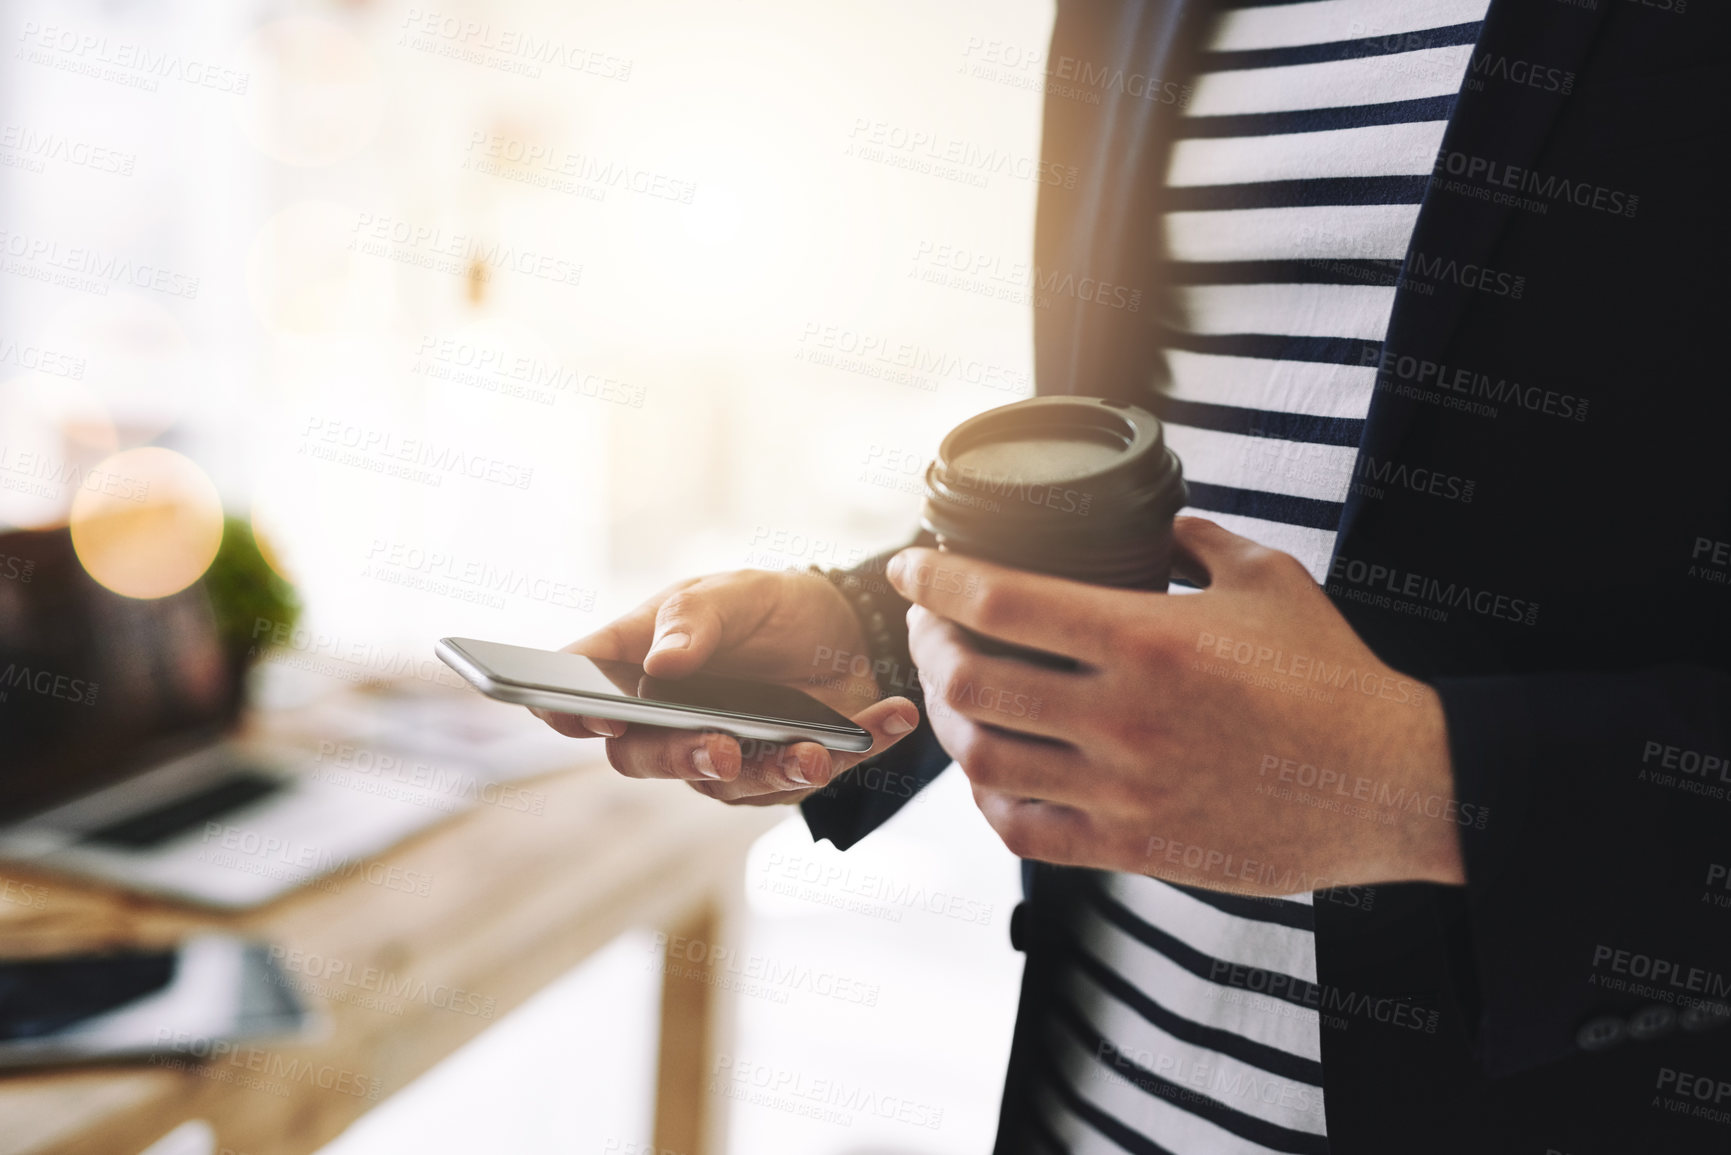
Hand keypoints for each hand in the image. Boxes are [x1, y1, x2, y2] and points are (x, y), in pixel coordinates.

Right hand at [534, 568, 918, 804]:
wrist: (842, 627)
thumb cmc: (766, 607)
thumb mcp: (735, 593)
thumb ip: (695, 621)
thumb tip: (663, 664)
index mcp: (638, 666)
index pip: (581, 694)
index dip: (568, 712)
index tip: (586, 717)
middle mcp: (670, 724)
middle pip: (646, 758)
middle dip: (683, 758)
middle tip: (717, 750)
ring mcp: (724, 757)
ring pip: (733, 784)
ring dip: (777, 768)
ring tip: (815, 750)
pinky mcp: (784, 774)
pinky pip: (815, 774)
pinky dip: (860, 747)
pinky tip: (895, 716)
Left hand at [890, 518, 1465, 893]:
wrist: (1389, 786)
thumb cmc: (1333, 680)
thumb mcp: (1271, 580)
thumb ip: (1201, 542)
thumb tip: (1163, 523)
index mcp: (1149, 639)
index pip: (1000, 601)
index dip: (934, 578)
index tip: (910, 564)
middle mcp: (1124, 717)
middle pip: (971, 683)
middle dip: (929, 647)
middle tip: (930, 627)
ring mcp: (1124, 790)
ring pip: (985, 759)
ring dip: (950, 721)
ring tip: (952, 694)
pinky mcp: (1135, 847)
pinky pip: (1025, 830)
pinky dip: (989, 795)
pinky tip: (991, 769)